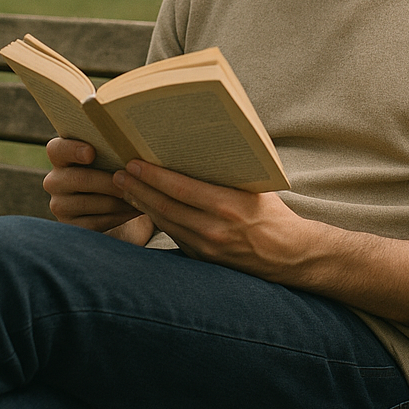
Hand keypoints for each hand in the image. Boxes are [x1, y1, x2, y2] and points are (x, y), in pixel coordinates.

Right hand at [43, 138, 154, 245]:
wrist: (115, 203)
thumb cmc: (114, 169)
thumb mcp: (110, 156)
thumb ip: (111, 147)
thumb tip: (130, 143)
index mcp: (60, 156)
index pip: (56, 149)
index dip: (72, 150)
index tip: (91, 153)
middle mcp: (54, 181)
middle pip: (78, 179)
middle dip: (107, 182)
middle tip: (130, 180)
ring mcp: (60, 205)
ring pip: (88, 203)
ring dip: (118, 200)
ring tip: (139, 195)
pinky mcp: (72, 226)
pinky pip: (95, 222)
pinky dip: (118, 216)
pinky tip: (134, 209)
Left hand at [111, 160, 307, 279]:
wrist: (289, 255)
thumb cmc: (273, 214)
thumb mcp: (255, 187)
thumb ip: (226, 174)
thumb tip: (196, 148)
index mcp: (230, 206)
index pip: (181, 189)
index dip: (154, 176)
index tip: (134, 163)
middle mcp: (215, 229)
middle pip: (165, 206)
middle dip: (138, 189)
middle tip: (119, 173)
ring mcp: (207, 247)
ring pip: (165, 223)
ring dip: (141, 204)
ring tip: (124, 187)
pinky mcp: (203, 259)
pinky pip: (173, 235)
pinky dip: (156, 220)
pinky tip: (145, 207)